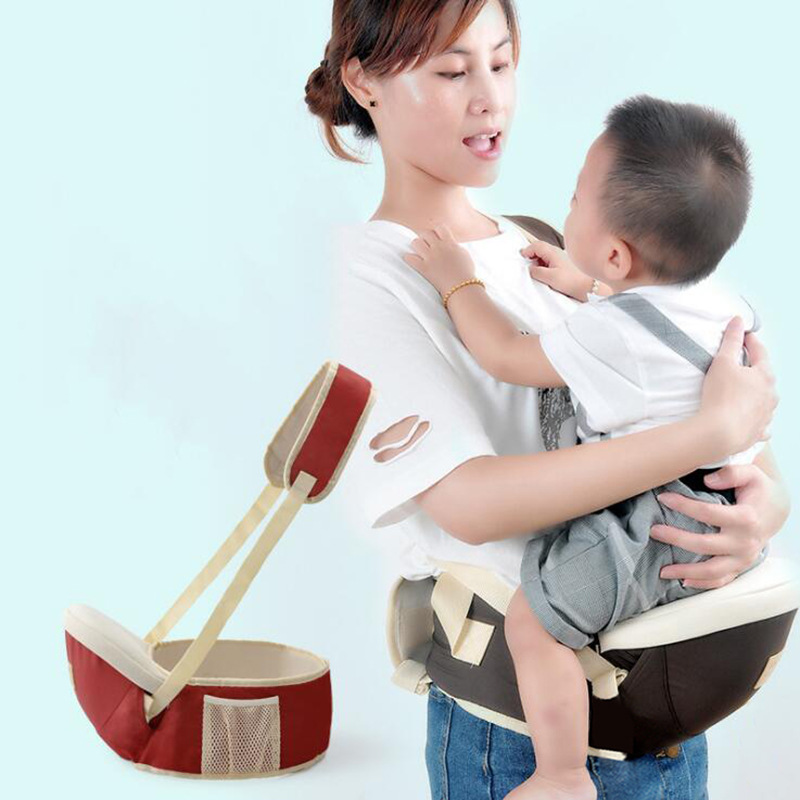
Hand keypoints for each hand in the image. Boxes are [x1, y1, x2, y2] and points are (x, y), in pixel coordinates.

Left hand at [402, 224, 475, 295]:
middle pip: (426, 233)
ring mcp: (430, 258)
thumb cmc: (466, 273)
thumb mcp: (464, 255)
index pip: (439, 227)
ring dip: (417, 246)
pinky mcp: (424, 268)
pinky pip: (410, 258)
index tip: (437, 239)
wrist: (462, 288)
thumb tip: (448, 242)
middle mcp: (439, 248)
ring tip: (419, 252)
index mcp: (450, 243)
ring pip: (416, 242)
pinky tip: (412, 261)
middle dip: (425, 238)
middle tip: (426, 245)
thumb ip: (454, 246)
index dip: (437, 232)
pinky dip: (409, 258)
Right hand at [521, 238, 592, 300]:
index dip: (526, 251)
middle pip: (539, 249)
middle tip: (527, 266)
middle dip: (531, 256)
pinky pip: (549, 261)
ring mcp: (561, 257)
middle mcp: (557, 252)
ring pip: (544, 255)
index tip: (521, 259)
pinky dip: (544, 265)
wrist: (589, 286)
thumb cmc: (572, 281)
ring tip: (536, 273)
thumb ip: (536, 272)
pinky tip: (545, 275)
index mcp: (552, 252)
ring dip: (537, 262)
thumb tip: (529, 269)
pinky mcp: (563, 264)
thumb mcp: (550, 278)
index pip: (535, 245)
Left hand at [651, 462, 788, 587]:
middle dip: (676, 538)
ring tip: (662, 570)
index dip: (683, 505)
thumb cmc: (757, 490)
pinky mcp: (740, 567)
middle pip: (704, 545)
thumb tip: (709, 480)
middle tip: (653, 531)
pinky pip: (721, 580)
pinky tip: (683, 582)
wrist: (775, 511)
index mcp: (746, 518)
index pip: (708, 513)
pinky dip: (702, 584)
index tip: (663, 498)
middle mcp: (744, 542)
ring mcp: (743, 558)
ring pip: (712, 570)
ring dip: (686, 571)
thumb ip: (732, 473)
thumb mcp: (750, 474)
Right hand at [697, 316, 776, 458]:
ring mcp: (767, 415)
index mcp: (765, 376)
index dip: (750, 342)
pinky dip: (758, 418)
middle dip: (754, 369)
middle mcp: (771, 395)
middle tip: (741, 364)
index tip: (744, 335)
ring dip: (757, 394)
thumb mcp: (722, 362)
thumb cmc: (721, 396)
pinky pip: (762, 423)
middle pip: (765, 377)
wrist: (719, 432)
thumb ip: (731, 340)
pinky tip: (751, 418)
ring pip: (766, 400)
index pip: (760, 352)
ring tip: (743, 392)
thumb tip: (738, 321)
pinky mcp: (758, 432)